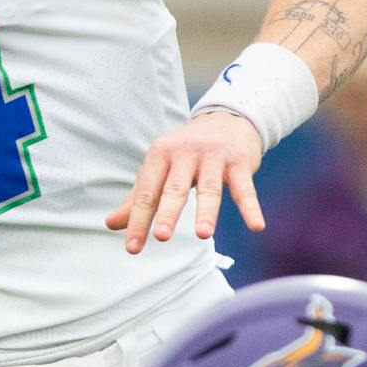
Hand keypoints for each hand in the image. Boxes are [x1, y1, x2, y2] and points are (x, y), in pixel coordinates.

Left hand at [107, 109, 265, 253]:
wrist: (227, 119)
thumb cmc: (187, 151)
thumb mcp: (160, 167)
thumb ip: (138, 196)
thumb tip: (110, 224)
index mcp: (160, 154)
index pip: (146, 192)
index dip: (138, 220)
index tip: (132, 247)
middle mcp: (185, 153)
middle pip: (174, 188)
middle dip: (167, 212)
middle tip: (161, 236)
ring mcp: (214, 156)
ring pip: (209, 188)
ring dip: (207, 211)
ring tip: (204, 235)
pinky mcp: (240, 162)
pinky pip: (245, 188)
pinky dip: (251, 208)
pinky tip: (256, 226)